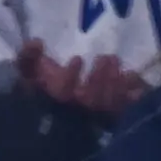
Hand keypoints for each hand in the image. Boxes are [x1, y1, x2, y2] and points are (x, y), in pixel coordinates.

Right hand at [18, 40, 147, 115]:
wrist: (63, 108)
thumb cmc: (44, 85)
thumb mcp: (30, 70)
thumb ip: (27, 57)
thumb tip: (36, 42)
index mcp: (58, 101)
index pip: (64, 94)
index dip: (71, 78)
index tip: (78, 59)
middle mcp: (79, 112)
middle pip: (92, 102)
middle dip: (99, 80)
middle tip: (105, 57)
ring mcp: (96, 117)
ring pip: (109, 105)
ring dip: (115, 83)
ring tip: (115, 61)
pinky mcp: (114, 118)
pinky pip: (125, 110)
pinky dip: (131, 94)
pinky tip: (133, 77)